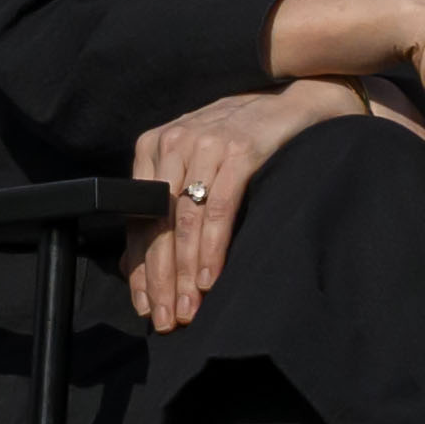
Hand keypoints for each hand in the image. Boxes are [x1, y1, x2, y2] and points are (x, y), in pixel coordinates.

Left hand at [122, 81, 358, 330]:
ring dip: (184, 273)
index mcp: (152, 148)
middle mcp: (173, 144)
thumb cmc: (239, 139)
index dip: (140, 268)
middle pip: (158, 224)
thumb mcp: (194, 165)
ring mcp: (205, 146)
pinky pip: (218, 210)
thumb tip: (132, 266)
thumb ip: (163, 207)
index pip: (138, 219)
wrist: (291, 103)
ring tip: (187, 309)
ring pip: (185, 222)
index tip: (145, 306)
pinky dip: (212, 248)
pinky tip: (209, 278)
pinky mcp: (239, 152)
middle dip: (161, 279)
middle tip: (166, 319)